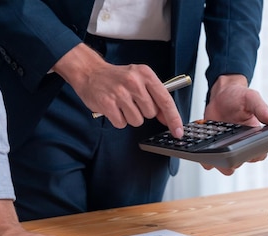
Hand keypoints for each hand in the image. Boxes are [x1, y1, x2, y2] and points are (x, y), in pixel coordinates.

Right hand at [52, 43, 183, 137]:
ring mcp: (120, 93)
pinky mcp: (107, 103)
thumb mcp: (140, 80)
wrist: (90, 72)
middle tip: (132, 101)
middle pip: (151, 113)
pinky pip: (122, 123)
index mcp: (146, 74)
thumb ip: (155, 98)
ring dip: (130, 117)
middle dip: (143, 112)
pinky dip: (118, 119)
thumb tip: (167, 118)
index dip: (174, 118)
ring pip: (137, 121)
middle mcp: (134, 82)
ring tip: (121, 104)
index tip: (178, 131)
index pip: (165, 100)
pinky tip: (113, 108)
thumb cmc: (117, 78)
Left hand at [201, 75, 267, 174]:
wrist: (220, 95)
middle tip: (229, 148)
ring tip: (216, 152)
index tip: (248, 149)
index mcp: (254, 138)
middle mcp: (240, 146)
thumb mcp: (252, 98)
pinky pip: (210, 163)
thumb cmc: (239, 97)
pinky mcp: (213, 149)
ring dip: (221, 164)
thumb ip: (261, 108)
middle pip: (240, 163)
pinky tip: (204, 151)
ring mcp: (226, 149)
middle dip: (234, 160)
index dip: (255, 156)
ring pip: (226, 168)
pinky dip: (206, 161)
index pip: (259, 155)